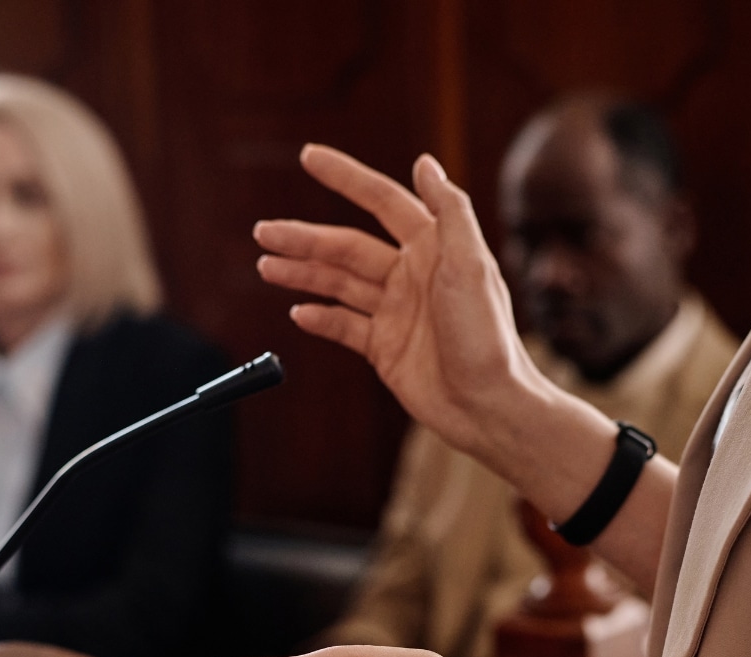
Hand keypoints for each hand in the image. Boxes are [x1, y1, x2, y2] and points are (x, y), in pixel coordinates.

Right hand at [254, 146, 559, 467]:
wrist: (486, 406)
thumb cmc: (486, 336)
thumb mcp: (472, 265)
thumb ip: (449, 211)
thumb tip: (425, 163)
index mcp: (433, 247)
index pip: (382, 202)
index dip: (346, 178)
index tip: (309, 156)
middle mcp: (411, 275)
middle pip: (347, 245)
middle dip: (304, 237)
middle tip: (264, 232)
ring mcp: (395, 312)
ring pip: (338, 283)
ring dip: (302, 273)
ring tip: (266, 266)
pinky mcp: (385, 348)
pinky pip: (343, 326)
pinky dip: (319, 317)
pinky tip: (297, 311)